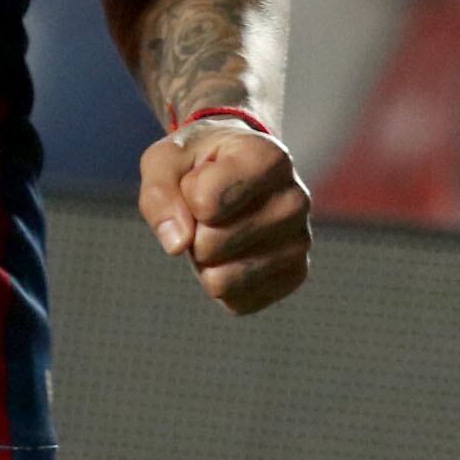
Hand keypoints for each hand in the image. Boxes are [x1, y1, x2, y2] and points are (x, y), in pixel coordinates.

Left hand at [139, 128, 310, 314]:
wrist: (234, 169)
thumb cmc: (199, 164)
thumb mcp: (166, 160)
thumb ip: (160, 193)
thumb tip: (177, 244)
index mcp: (269, 158)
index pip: (203, 202)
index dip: (185, 193)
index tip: (200, 177)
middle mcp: (295, 199)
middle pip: (211, 244)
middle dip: (193, 231)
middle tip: (208, 209)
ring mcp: (300, 241)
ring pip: (222, 280)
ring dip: (205, 260)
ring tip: (221, 228)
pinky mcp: (295, 275)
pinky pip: (236, 301)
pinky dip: (220, 280)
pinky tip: (234, 250)